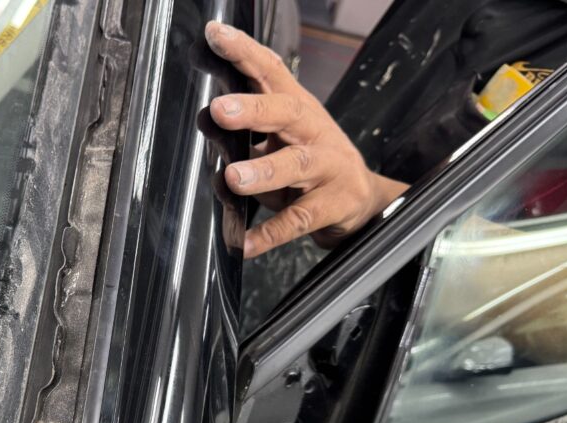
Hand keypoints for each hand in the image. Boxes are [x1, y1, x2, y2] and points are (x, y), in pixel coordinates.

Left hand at [205, 21, 407, 257]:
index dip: (244, 52)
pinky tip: (246, 242)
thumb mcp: (278, 141)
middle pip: (286, 113)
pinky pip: (299, 220)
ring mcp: (328, 167)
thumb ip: (241, 135)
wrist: (362, 201)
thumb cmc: (309, 165)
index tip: (216, 36)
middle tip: (219, 110)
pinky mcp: (334, 205)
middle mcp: (313, 131)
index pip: (271, 72)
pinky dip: (271, 233)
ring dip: (263, 171)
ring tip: (233, 177)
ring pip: (296, 165)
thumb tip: (204, 123)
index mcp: (296, 109)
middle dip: (253, 110)